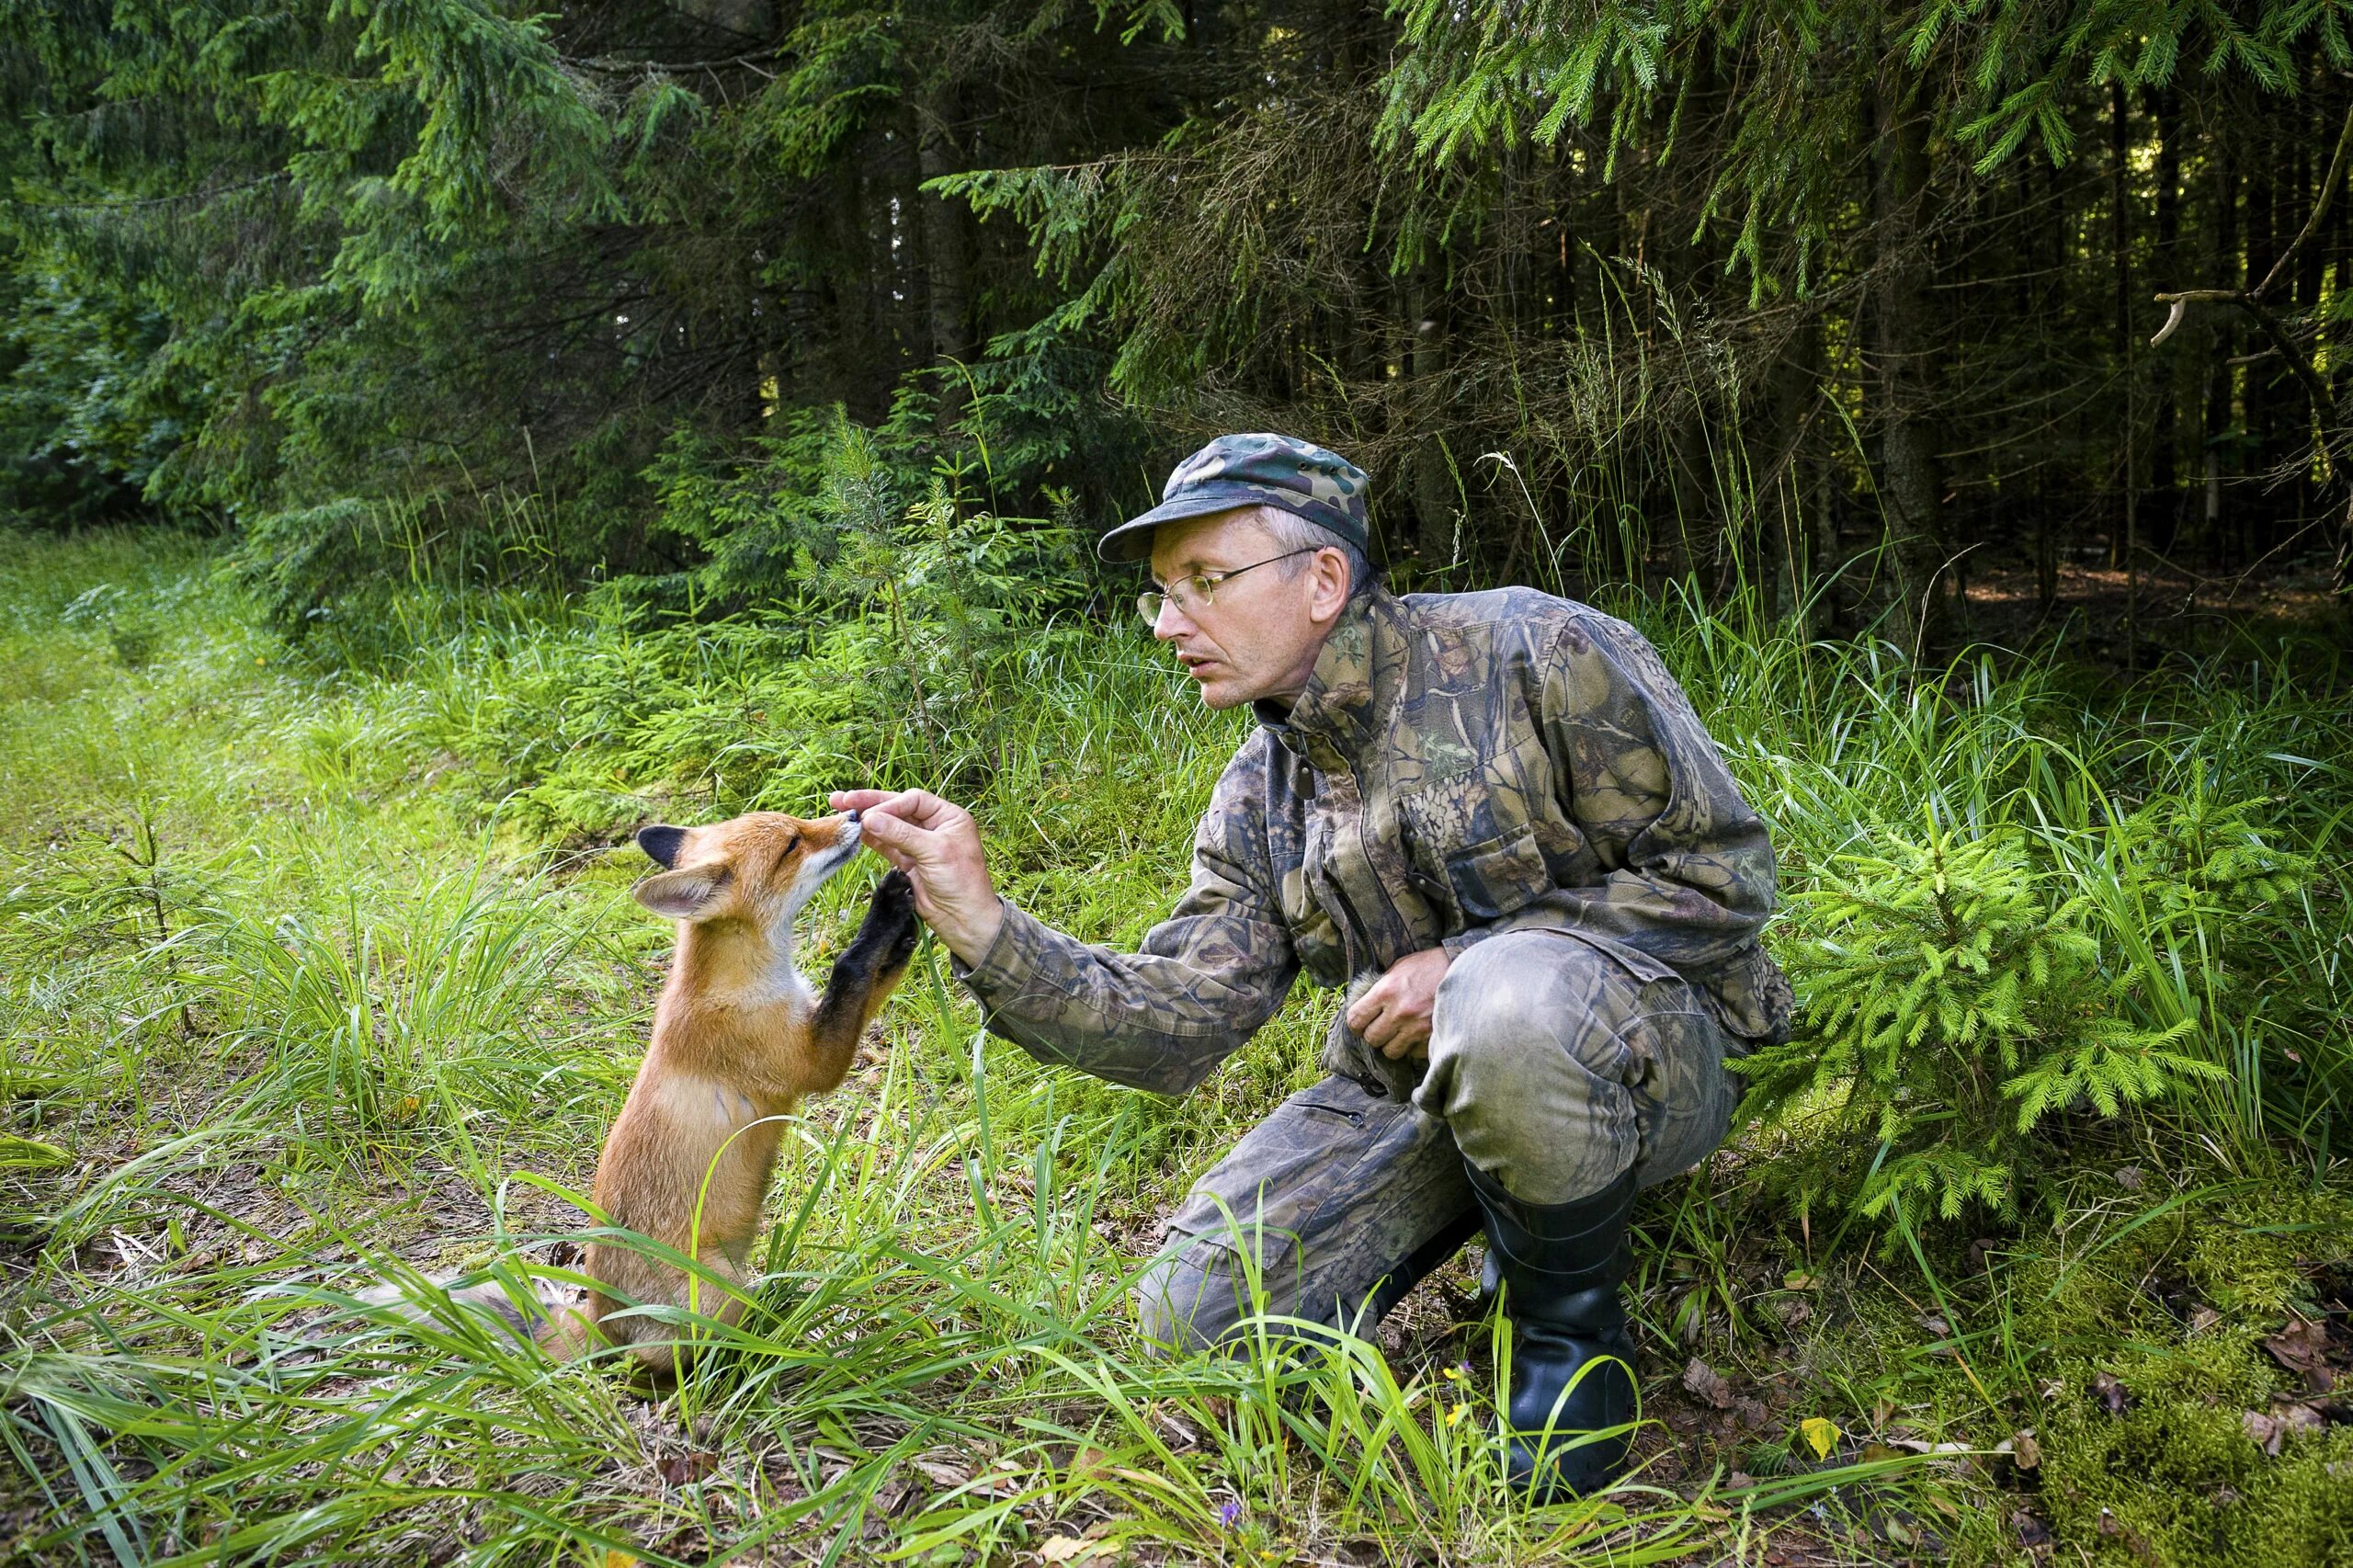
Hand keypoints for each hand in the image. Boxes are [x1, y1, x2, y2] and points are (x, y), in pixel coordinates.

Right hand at [828, 789, 1003, 963]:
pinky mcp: (907, 862)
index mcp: (949, 817)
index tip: (871, 814)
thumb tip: (869, 818)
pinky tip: (853, 831)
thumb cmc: (961, 881)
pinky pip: (885, 845)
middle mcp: (933, 826)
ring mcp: (918, 844)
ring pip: (888, 826)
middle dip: (870, 804)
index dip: (890, 804)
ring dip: (865, 820)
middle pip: (897, 809)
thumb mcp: (934, 852)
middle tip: (842, 799)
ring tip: (838, 810)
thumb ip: (901, 834)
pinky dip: (869, 838)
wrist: (963, 919)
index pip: (914, 800)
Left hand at [1346, 947, 1451, 1060]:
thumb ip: (1380, 987)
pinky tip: (1416, 1034)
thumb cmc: (1428, 966)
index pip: (1356, 1019)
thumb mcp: (1399, 968)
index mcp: (1386, 991)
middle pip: (1371, 1039)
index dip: (1355, 1024)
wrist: (1463, 970)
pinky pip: (1412, 1053)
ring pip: (1390, 1051)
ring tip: (1399, 1033)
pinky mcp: (1432, 1038)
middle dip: (1374, 1034)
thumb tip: (1364, 1005)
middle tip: (1381, 1028)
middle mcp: (1399, 1012)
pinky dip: (1412, 1047)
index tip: (1360, 1024)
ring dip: (1392, 1044)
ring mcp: (1417, 1028)